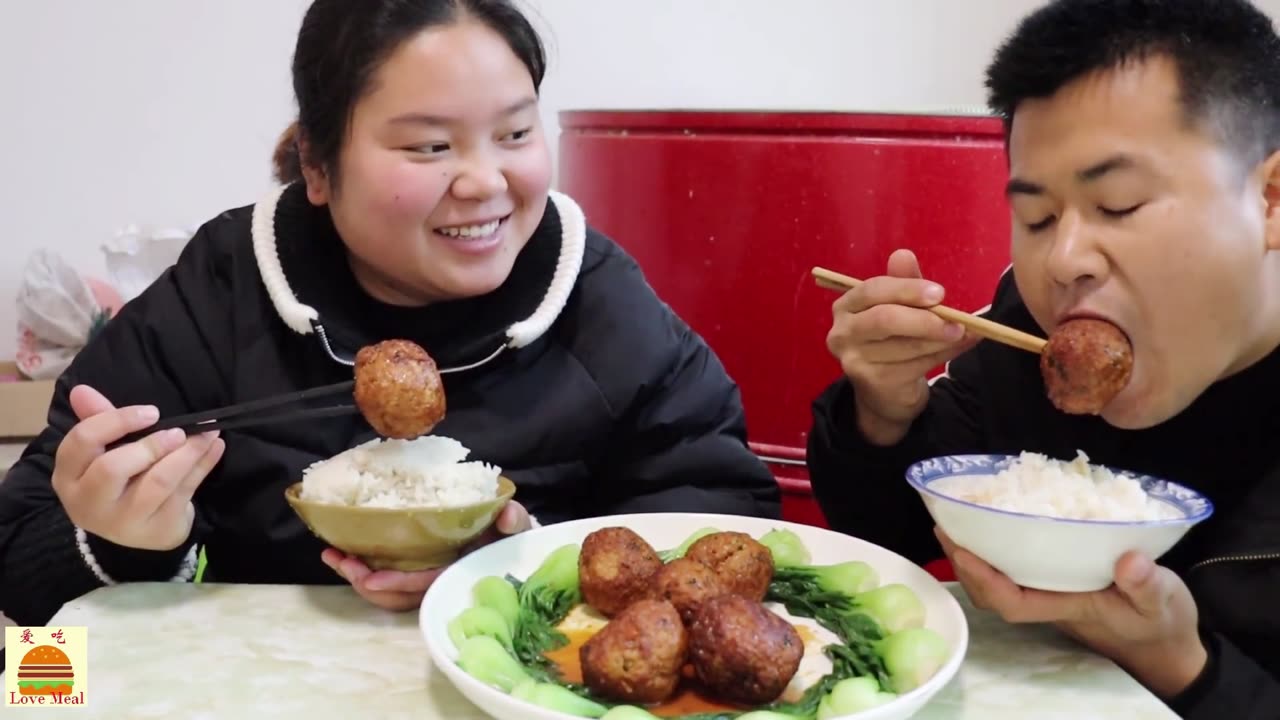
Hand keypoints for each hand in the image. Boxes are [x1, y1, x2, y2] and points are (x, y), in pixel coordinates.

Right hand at [52, 385, 225, 550]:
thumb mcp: (105, 453)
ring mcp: (124, 521)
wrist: (140, 532)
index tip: (151, 412)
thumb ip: (98, 420)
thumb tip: (83, 389)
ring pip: (157, 482)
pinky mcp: (158, 529)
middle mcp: (90, 503)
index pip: (82, 442)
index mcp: (69, 478)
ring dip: (186, 453)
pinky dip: (203, 465)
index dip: (116, 421)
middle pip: (113, 468)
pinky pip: (184, 491)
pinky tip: (215, 447)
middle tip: (178, 431)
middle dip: (150, 445)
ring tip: (206, 434)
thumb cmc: (120, 482)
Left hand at [323, 500, 532, 610]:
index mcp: (458, 571)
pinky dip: (362, 569)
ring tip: (334, 557)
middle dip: (367, 584)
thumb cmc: (510, 534)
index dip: (400, 584)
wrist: (509, 539)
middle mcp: (438, 579)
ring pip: (388, 591)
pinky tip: (342, 553)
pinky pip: (385, 578)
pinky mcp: (413, 567)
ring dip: (358, 578)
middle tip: (342, 563)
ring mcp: (424, 576)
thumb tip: (508, 515)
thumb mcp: (515, 525)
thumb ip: (513, 520)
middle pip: (399, 595)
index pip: (427, 583)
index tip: (371, 579)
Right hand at [825, 249, 977, 444]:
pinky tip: (961, 345)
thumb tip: (903, 254)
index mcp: (846, 306)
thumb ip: (903, 283)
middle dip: (925, 319)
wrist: (883, 393)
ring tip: (963, 333)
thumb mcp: (897, 307)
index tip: (939, 293)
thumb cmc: (890, 341)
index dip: (907, 289)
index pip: (873, 290)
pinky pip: (916, 364)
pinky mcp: (873, 382)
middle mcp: (842, 333)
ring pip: (906, 345)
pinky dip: (945, 354)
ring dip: (941, 339)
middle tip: (956, 321)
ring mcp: (854, 360)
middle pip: (885, 319)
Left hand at [937, 529, 1206, 698]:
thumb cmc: (1162, 624)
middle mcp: (1052, 601)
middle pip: (993, 592)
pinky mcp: (1058, 584)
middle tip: (945, 523)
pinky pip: (1017, 571)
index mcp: (1069, 606)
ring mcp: (1052, 595)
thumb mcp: (1165, 602)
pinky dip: (998, 552)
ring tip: (955, 522)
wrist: (1168, 646)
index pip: (1013, 600)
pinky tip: (992, 528)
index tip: (964, 549)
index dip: (984, 577)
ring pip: (1001, 582)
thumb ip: (1147, 585)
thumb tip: (1129, 561)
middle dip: (965, 562)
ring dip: (975, 556)